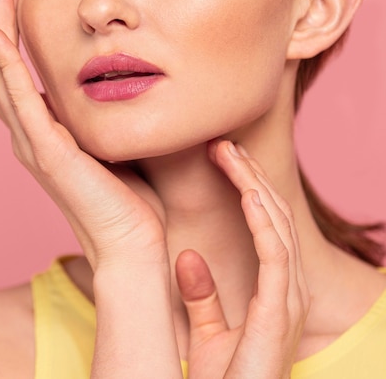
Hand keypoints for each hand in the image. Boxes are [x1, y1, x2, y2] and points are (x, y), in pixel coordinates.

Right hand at [0, 0, 166, 269]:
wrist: (133, 244)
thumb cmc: (127, 200)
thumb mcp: (107, 144)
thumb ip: (95, 117)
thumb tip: (109, 85)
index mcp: (43, 132)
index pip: (12, 74)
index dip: (5, 34)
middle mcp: (30, 135)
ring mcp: (34, 144)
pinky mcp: (49, 153)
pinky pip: (20, 101)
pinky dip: (4, 66)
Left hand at [176, 140, 309, 378]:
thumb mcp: (207, 331)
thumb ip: (200, 295)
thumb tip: (186, 258)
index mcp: (274, 286)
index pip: (265, 222)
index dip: (247, 186)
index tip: (222, 157)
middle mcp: (286, 285)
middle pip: (273, 214)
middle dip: (250, 175)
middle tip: (224, 143)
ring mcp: (287, 297)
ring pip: (276, 224)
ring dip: (253, 185)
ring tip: (231, 154)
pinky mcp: (279, 311)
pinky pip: (274, 254)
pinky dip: (262, 221)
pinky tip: (247, 193)